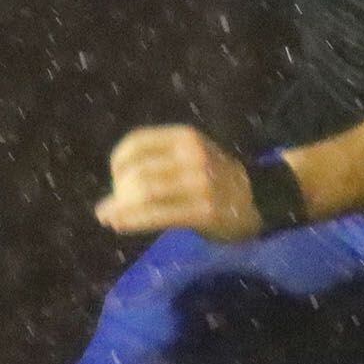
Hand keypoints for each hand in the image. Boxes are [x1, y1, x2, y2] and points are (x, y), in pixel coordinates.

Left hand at [96, 126, 260, 242]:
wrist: (257, 199)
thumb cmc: (215, 179)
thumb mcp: (189, 157)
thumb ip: (154, 168)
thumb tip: (106, 202)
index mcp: (186, 137)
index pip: (137, 142)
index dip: (117, 162)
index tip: (115, 179)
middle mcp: (193, 155)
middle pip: (138, 171)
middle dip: (117, 192)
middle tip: (111, 207)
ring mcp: (201, 183)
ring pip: (145, 193)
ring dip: (120, 208)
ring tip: (110, 218)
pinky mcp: (205, 210)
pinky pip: (159, 215)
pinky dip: (133, 221)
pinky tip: (121, 226)